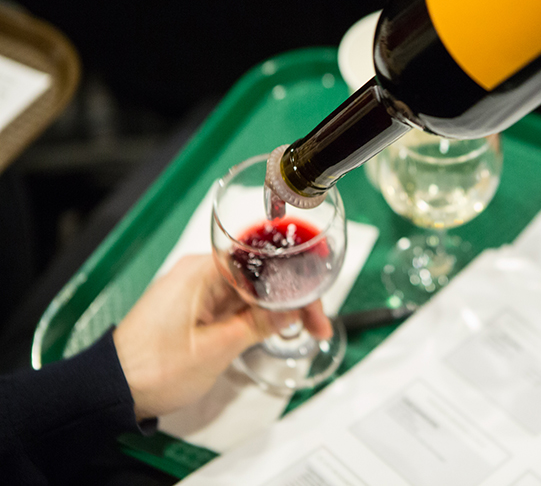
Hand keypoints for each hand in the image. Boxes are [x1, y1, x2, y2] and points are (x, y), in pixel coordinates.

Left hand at [113, 254, 331, 419]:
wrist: (112, 390)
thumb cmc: (152, 368)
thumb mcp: (216, 349)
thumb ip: (257, 325)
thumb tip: (290, 312)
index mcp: (201, 271)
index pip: (261, 261)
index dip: (295, 282)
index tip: (315, 304)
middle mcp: (199, 273)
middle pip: (260, 274)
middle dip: (292, 297)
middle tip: (317, 323)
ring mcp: (196, 291)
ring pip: (251, 290)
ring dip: (278, 308)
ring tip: (306, 328)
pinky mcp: (195, 307)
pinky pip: (236, 303)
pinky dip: (258, 315)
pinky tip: (277, 327)